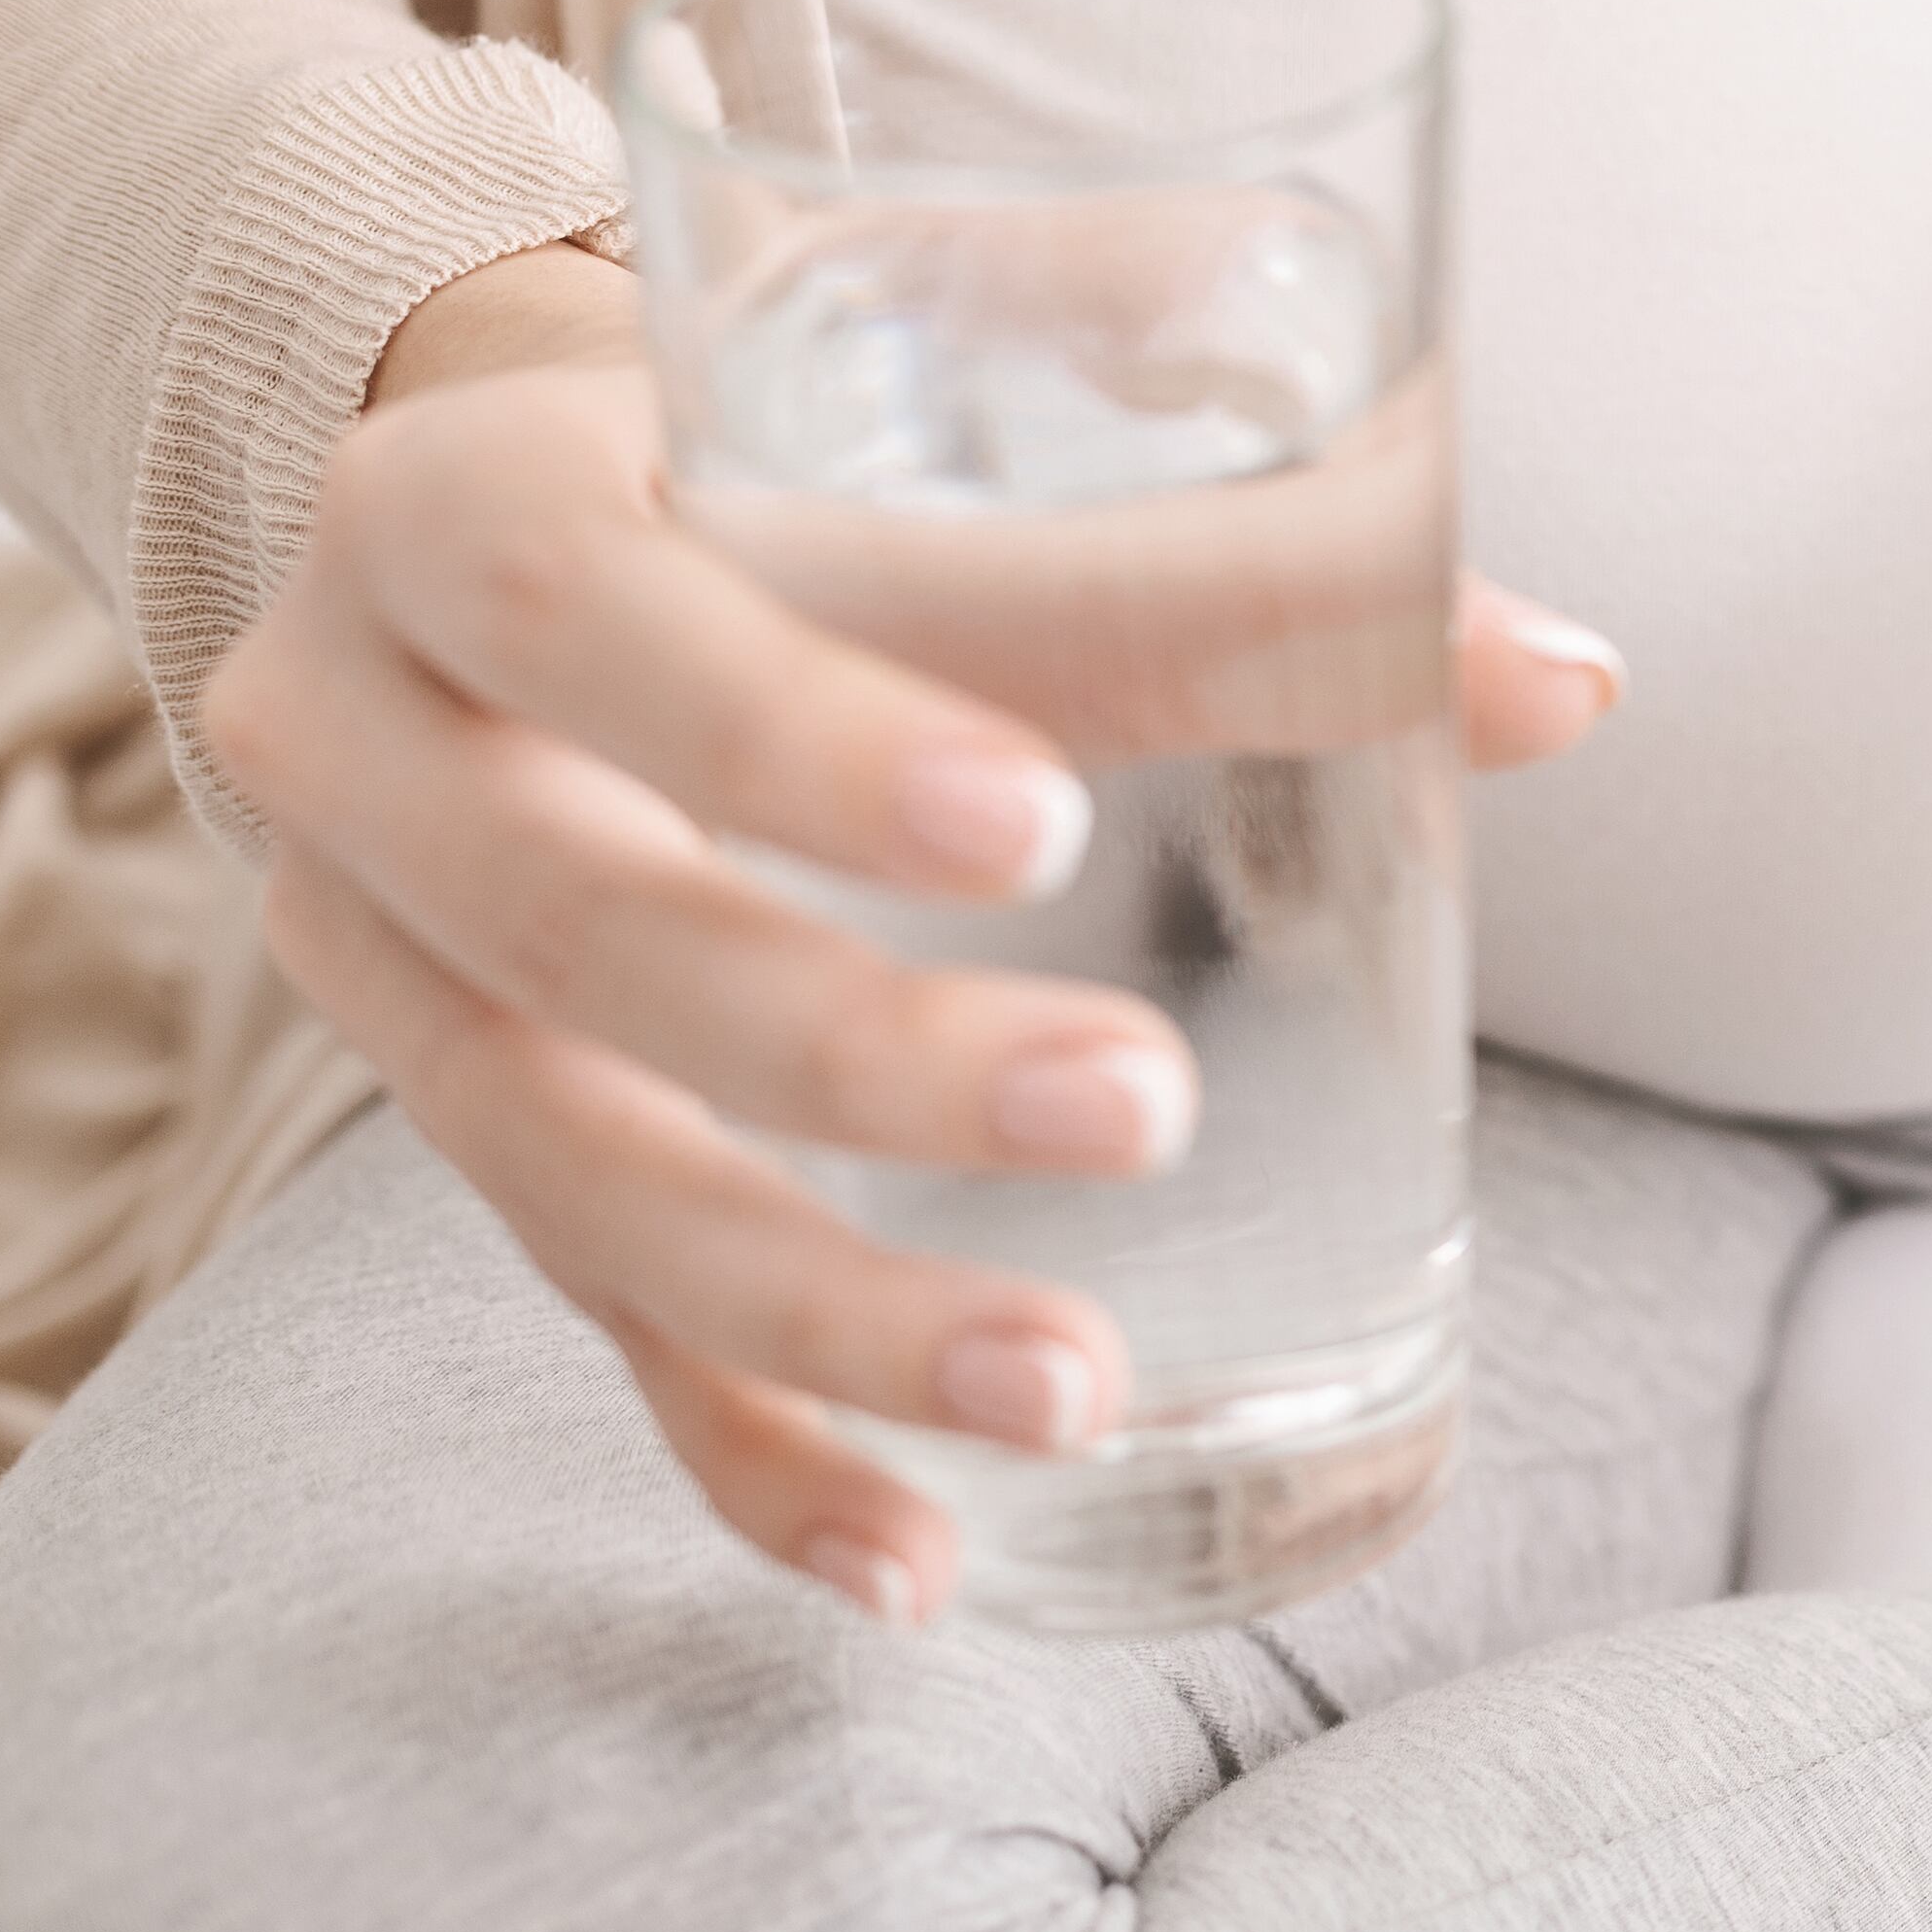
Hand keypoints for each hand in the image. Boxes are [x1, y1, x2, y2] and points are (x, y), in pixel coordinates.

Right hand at [209, 243, 1622, 1618]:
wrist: (505, 470)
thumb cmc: (791, 413)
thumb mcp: (952, 369)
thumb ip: (1241, 498)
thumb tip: (1564, 679)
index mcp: (471, 494)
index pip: (626, 618)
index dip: (817, 730)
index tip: (1038, 822)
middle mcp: (367, 735)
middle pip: (589, 927)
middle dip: (862, 1049)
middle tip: (1136, 1108)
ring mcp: (386, 959)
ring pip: (576, 1172)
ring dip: (827, 1310)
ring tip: (1072, 1397)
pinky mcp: (452, 1119)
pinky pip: (591, 1318)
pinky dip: (757, 1451)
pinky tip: (921, 1562)